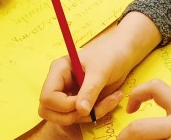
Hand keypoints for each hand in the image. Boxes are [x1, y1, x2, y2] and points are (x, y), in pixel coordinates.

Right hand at [39, 12, 160, 124]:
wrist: (123, 54)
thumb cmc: (110, 55)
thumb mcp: (100, 71)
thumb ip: (89, 91)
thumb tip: (80, 111)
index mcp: (58, 71)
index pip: (48, 97)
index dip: (64, 105)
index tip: (85, 103)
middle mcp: (59, 84)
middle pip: (50, 111)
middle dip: (73, 115)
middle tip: (96, 106)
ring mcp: (68, 94)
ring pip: (66, 118)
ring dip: (89, 116)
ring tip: (111, 100)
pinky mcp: (79, 102)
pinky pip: (81, 116)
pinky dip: (96, 114)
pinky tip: (112, 100)